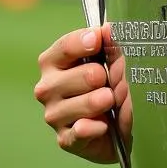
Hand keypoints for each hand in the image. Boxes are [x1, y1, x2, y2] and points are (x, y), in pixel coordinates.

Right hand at [34, 26, 118, 163]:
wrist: (119, 126)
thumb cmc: (112, 83)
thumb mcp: (114, 59)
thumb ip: (110, 43)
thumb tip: (109, 28)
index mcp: (54, 61)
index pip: (66, 46)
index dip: (86, 41)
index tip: (100, 40)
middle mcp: (47, 87)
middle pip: (86, 75)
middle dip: (107, 78)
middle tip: (113, 83)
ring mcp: (53, 115)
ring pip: (87, 103)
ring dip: (107, 101)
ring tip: (111, 101)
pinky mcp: (64, 139)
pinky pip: (83, 130)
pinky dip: (99, 126)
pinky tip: (104, 124)